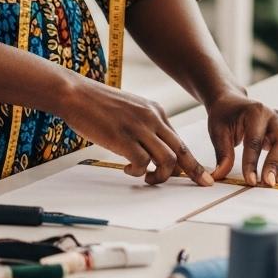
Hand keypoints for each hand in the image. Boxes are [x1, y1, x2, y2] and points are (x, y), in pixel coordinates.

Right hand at [58, 76, 213, 186]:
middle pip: (181, 150)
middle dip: (193, 170)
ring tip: (146, 178)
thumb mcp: (130, 109)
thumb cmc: (98, 104)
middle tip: (200, 184)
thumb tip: (153, 152)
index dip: (191, 160)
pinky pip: (142, 163)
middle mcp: (153, 118)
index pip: (179, 139)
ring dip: (160, 176)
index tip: (201, 174)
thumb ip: (144, 126)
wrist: (76, 93)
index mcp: (156, 110)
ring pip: (167, 159)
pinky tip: (126, 168)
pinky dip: (138, 172)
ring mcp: (139, 128)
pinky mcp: (124, 138)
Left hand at [206, 92, 277, 186]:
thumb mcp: (217, 131)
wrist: (233, 102)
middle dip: (276, 164)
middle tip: (268, 183)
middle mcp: (274, 116)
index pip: (255, 140)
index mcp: (256, 112)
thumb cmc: (225, 116)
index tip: (250, 181)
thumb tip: (219, 176)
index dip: (252, 163)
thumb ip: (222, 154)